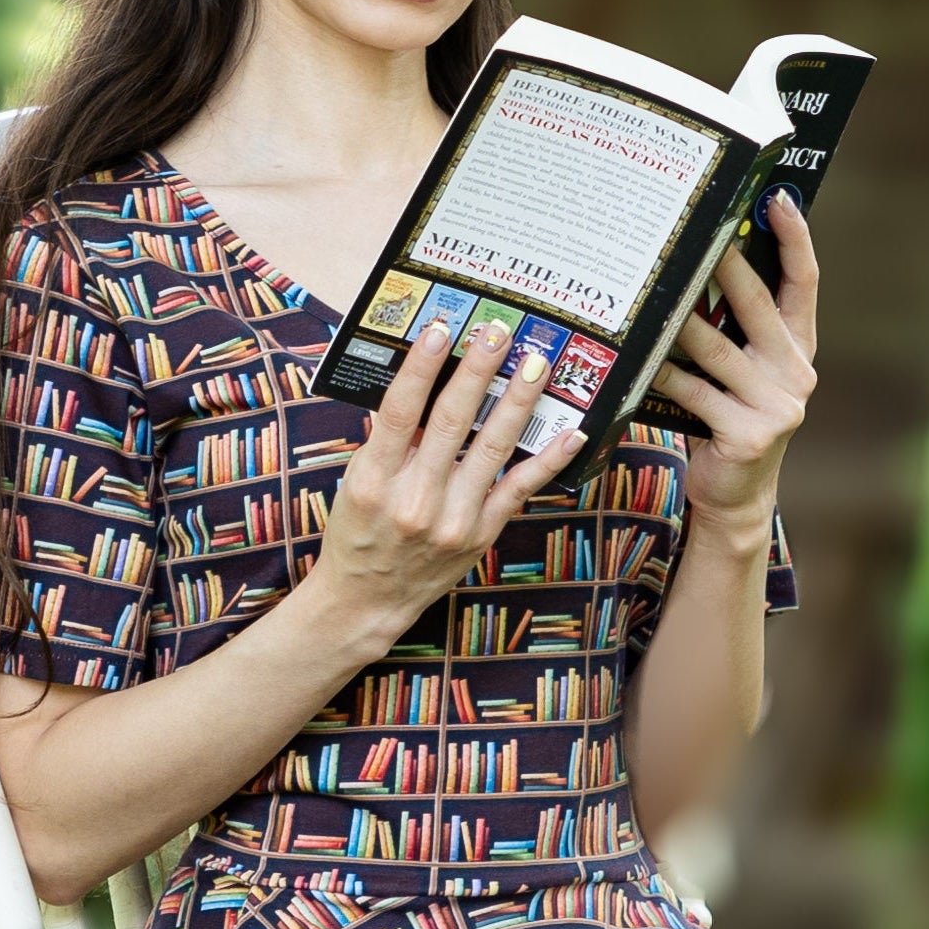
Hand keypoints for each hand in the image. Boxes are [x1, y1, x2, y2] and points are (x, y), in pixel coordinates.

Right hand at [310, 315, 568, 650]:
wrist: (367, 600)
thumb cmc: (359, 532)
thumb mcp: (357, 483)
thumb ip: (390, 440)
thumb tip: (428, 384)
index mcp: (375, 480)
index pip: (399, 410)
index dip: (422, 367)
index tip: (441, 329)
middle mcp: (415, 500)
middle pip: (452, 421)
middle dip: (478, 371)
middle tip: (499, 333)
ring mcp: (453, 519)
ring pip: (493, 447)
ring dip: (518, 401)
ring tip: (535, 364)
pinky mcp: (481, 533)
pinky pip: (521, 488)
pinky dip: (549, 460)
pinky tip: (571, 432)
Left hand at [654, 192, 816, 534]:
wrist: (738, 495)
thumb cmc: (731, 419)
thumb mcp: (749, 372)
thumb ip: (740, 329)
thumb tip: (702, 262)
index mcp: (800, 348)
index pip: (804, 282)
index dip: (795, 238)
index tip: (779, 197)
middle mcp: (797, 373)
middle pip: (758, 305)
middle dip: (728, 264)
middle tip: (701, 228)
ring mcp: (777, 406)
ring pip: (717, 348)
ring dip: (682, 318)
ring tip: (654, 287)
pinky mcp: (749, 434)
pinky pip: (694, 392)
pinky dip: (664, 373)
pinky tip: (639, 355)